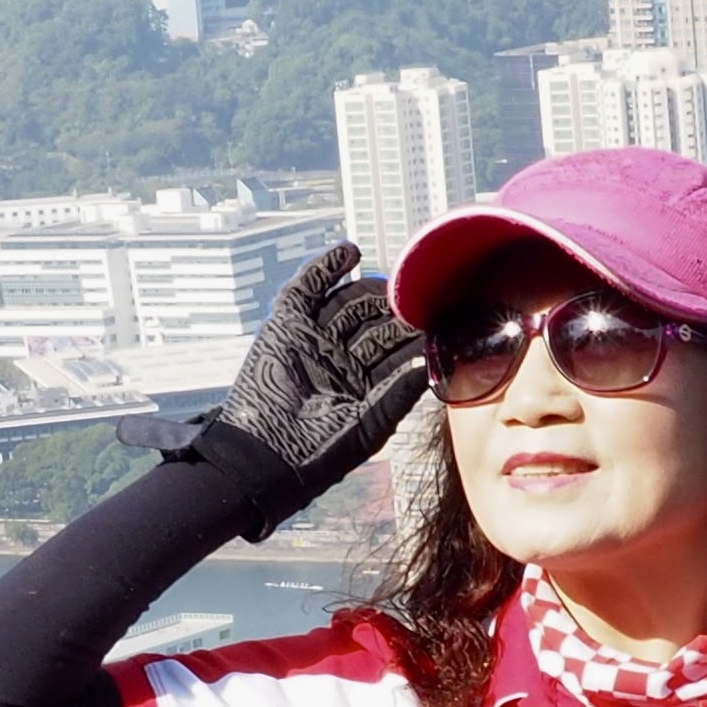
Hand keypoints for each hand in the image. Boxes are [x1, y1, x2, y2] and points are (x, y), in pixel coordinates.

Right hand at [211, 243, 427, 524]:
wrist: (267, 454)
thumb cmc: (321, 451)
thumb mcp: (370, 424)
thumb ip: (398, 394)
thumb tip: (430, 365)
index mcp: (366, 383)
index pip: (396, 350)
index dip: (415, 335)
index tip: (439, 320)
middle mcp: (342, 358)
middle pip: (374, 322)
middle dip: (395, 310)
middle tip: (416, 297)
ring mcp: (315, 339)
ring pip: (347, 303)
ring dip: (370, 289)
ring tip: (392, 281)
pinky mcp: (286, 325)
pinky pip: (308, 289)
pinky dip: (326, 268)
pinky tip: (349, 252)